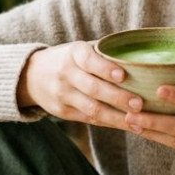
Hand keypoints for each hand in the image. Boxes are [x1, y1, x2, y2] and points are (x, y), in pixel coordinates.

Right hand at [18, 41, 143, 128]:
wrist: (32, 75)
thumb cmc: (70, 59)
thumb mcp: (81, 49)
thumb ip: (105, 52)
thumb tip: (143, 54)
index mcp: (73, 54)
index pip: (89, 61)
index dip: (105, 68)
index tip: (123, 76)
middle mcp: (66, 74)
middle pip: (93, 88)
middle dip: (118, 97)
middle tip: (139, 104)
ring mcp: (63, 95)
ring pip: (92, 109)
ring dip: (117, 117)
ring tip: (138, 122)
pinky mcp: (63, 112)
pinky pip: (89, 119)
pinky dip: (110, 123)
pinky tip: (128, 126)